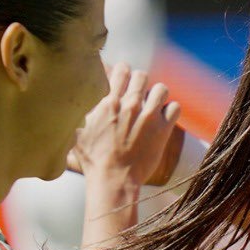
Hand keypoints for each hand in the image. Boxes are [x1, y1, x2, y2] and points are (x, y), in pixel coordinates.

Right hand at [69, 64, 182, 187]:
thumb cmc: (94, 159)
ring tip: (153, 105)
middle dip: (140, 82)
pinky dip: (170, 111)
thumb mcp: (78, 131)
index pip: (121, 70)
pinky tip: (164, 118)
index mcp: (109, 103)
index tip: (124, 79)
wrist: (113, 179)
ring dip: (157, 95)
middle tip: (138, 94)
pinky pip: (175, 108)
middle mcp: (130, 105)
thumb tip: (75, 101)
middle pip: (142, 76)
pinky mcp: (163, 130)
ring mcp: (149, 116)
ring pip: (161, 88)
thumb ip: (82, 112)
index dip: (124, 72)